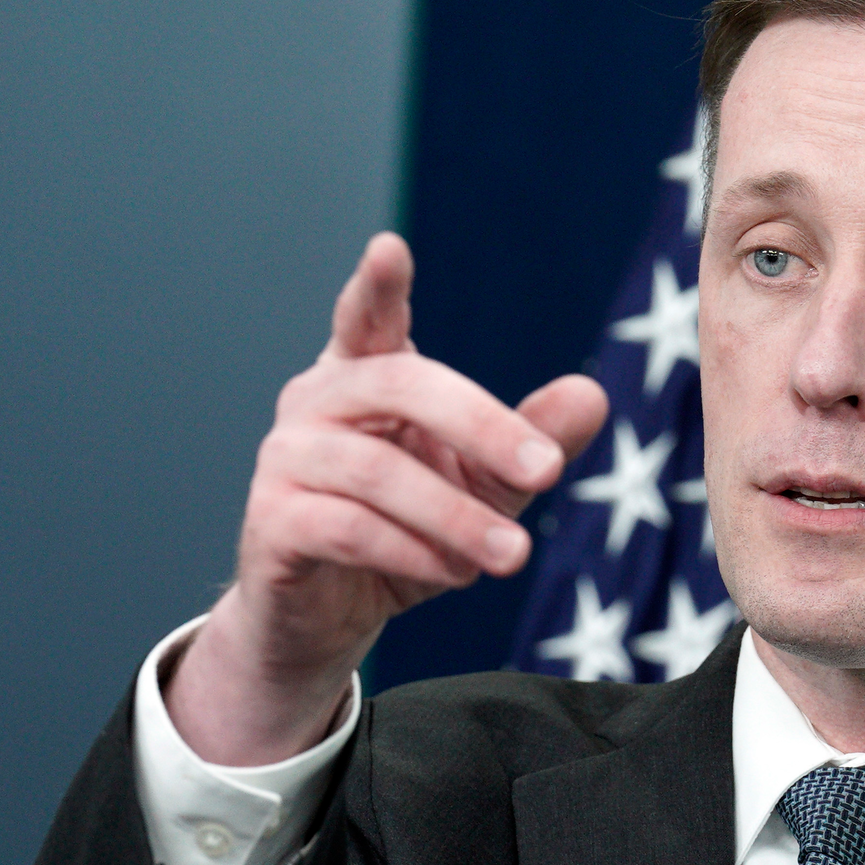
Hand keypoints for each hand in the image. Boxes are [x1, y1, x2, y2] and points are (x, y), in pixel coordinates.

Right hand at [165, 233, 607, 764]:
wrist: (336, 616)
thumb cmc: (414, 528)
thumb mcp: (487, 483)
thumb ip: (532, 439)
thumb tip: (594, 394)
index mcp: (365, 373)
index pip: (368, 317)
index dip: (378, 286)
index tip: (390, 249)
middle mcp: (317, 401)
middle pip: (401, 386)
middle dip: (483, 426)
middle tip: (548, 471)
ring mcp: (285, 458)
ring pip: (377, 472)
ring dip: (456, 515)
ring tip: (510, 553)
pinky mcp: (271, 521)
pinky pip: (348, 527)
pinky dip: (412, 551)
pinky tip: (455, 572)